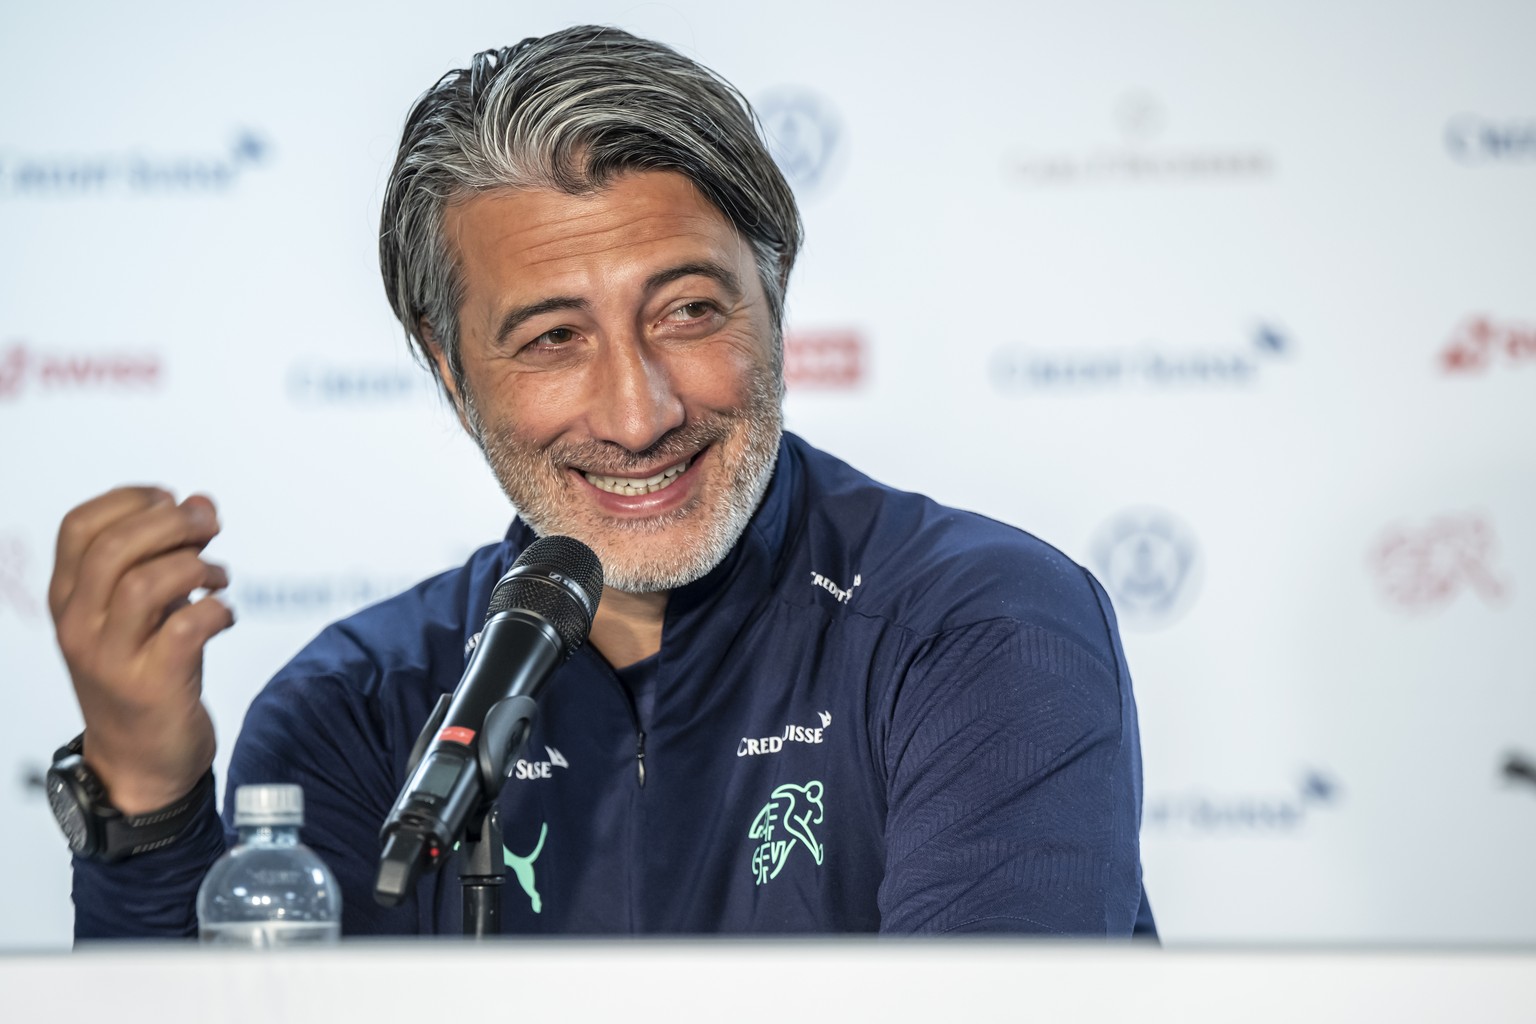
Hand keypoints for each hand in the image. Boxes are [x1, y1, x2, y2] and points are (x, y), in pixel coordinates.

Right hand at [49, 487, 234, 814]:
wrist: (139, 761)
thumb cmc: (146, 672)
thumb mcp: (146, 609)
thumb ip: (166, 555)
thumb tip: (200, 501)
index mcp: (69, 599)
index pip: (79, 526)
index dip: (131, 499)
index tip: (171, 500)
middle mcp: (80, 626)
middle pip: (114, 548)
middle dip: (171, 523)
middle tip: (209, 527)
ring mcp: (112, 659)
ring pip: (144, 584)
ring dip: (195, 567)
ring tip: (218, 577)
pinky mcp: (152, 686)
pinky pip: (186, 629)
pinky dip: (216, 610)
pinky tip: (224, 614)